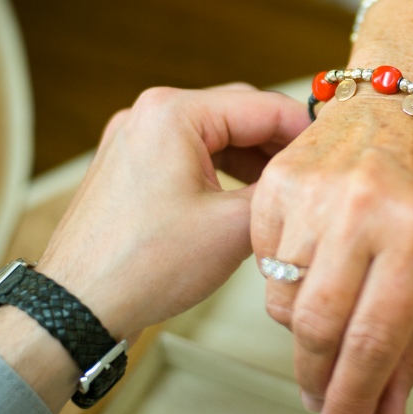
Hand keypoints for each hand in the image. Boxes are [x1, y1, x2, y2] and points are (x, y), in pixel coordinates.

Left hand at [36, 84, 310, 340]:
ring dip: (253, 159)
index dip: (307, 130)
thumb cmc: (142, 266)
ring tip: (287, 192)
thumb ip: (282, 192)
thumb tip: (314, 174)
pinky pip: (190, 155)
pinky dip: (223, 172)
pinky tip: (247, 199)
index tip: (337, 152)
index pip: (263, 105)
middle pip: (238, 114)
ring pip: (215, 136)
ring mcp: (134, 138)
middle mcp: (148, 114)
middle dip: (280, 145)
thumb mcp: (232, 228)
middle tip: (317, 174)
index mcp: (172, 113)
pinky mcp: (129, 166)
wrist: (76, 308)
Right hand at [250, 91, 412, 413]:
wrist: (404, 100)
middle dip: (315, 378)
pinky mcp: (279, 178)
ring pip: (283, 298)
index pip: (373, 339)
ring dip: (299, 329)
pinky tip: (309, 270)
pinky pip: (263, 259)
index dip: (352, 398)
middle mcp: (366, 208)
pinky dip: (281, 281)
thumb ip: (411, 346)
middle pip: (318, 326)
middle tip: (319, 400)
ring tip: (325, 320)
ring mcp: (317, 189)